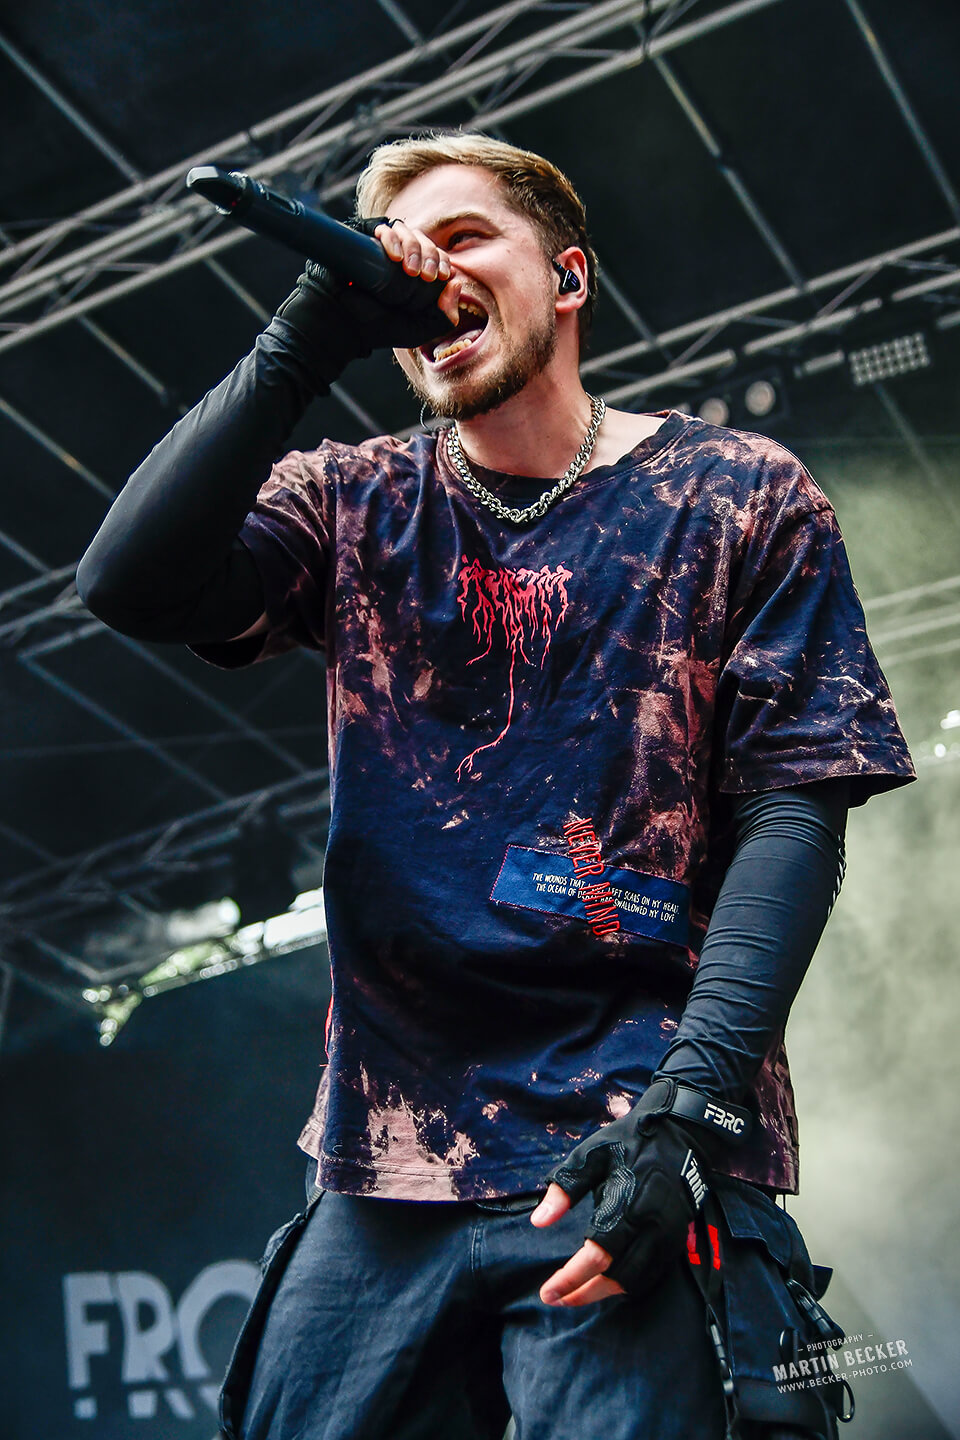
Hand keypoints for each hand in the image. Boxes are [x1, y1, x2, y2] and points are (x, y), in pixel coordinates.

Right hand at [270, 218, 460, 379]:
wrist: (342, 326)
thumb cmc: (378, 328)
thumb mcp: (420, 330)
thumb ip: (445, 316)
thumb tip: (457, 282)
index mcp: (414, 272)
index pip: (436, 256)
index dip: (443, 261)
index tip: (443, 276)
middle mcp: (399, 255)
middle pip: (424, 240)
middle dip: (431, 254)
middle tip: (427, 274)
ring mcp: (380, 245)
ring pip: (406, 229)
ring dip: (413, 246)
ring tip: (410, 269)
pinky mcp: (362, 237)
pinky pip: (381, 227)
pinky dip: (391, 237)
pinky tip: (393, 255)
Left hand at [530, 1096, 712, 1305]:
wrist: (681, 1133)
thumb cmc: (628, 1142)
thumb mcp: (590, 1154)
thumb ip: (565, 1187)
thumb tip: (538, 1221)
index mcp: (627, 1203)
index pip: (597, 1255)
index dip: (571, 1278)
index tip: (548, 1291)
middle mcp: (651, 1225)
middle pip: (616, 1277)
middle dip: (583, 1293)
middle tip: (556, 1299)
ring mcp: (667, 1235)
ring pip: (635, 1281)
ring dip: (604, 1293)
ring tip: (577, 1294)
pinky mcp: (677, 1239)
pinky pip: (651, 1275)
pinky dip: (627, 1285)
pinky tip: (607, 1282)